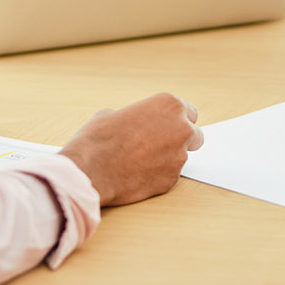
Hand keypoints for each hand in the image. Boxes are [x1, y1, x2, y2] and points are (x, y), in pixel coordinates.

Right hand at [60, 94, 203, 206]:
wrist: (90, 169)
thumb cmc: (98, 139)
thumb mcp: (115, 114)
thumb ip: (137, 117)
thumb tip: (138, 124)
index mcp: (170, 105)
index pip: (189, 113)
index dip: (177, 121)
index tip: (168, 128)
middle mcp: (181, 128)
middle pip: (194, 135)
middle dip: (181, 140)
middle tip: (160, 146)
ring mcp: (179, 156)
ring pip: (182, 157)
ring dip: (168, 159)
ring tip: (140, 163)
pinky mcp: (172, 180)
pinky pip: (170, 176)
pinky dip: (158, 176)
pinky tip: (137, 175)